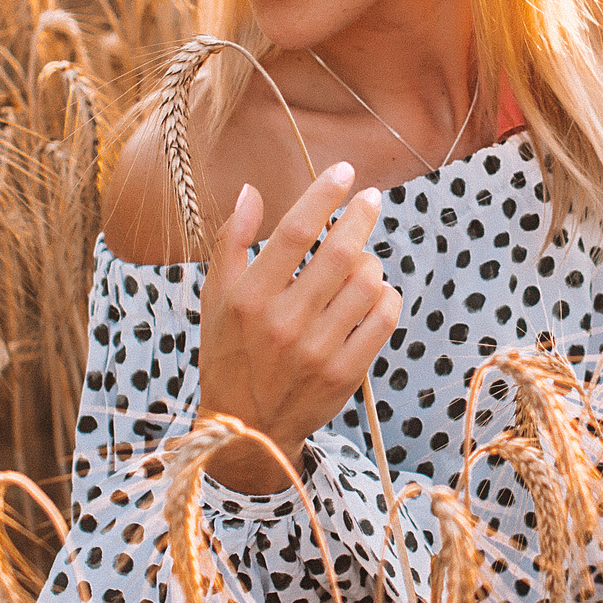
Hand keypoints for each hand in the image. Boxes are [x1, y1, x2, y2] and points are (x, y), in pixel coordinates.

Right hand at [195, 161, 403, 492]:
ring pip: (368, 284)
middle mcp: (283, 323)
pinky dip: (386, 298)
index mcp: (249, 299)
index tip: (344, 172)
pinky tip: (373, 294)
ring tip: (361, 261)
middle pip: (340, 253)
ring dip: (372, 262)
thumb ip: (232, 242)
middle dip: (361, 217)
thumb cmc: (229, 353)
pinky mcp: (344, 375)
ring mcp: (317, 351)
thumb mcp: (216, 298)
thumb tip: (252, 190)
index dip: (323, 196)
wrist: (246, 430)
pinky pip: (383, 321)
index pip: (293, 233)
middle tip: (370, 200)